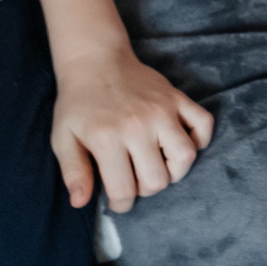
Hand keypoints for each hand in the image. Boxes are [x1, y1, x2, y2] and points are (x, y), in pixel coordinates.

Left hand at [51, 48, 214, 211]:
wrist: (95, 61)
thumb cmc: (77, 104)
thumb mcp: (63, 138)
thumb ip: (73, 172)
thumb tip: (81, 203)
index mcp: (107, 138)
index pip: (125, 189)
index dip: (121, 204)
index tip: (118, 200)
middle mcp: (139, 126)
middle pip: (159, 179)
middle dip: (146, 189)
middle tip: (134, 180)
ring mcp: (163, 110)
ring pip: (186, 156)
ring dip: (175, 170)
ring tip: (159, 166)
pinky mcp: (178, 98)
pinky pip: (203, 124)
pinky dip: (199, 139)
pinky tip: (179, 143)